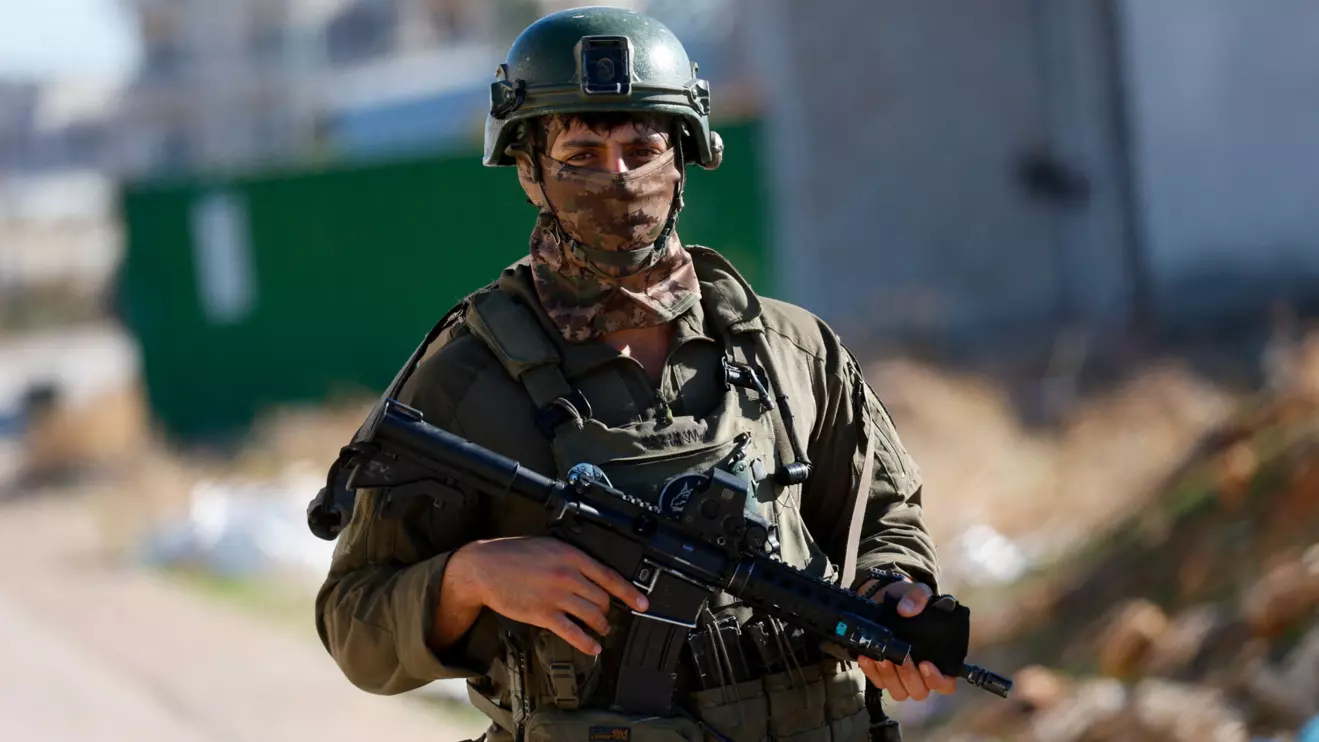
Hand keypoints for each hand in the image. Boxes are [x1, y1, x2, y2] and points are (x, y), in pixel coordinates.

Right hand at [450, 536, 649, 655]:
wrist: (484, 567)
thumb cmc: (514, 554)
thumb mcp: (548, 545)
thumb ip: (571, 557)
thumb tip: (592, 569)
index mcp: (571, 555)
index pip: (609, 576)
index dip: (629, 592)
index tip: (642, 602)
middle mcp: (567, 575)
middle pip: (602, 598)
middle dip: (609, 610)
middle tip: (610, 616)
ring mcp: (556, 596)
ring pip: (591, 615)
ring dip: (600, 626)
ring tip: (602, 629)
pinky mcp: (543, 614)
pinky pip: (572, 632)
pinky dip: (586, 642)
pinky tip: (592, 647)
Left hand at [855, 580, 957, 701]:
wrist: (883, 601)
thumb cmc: (908, 602)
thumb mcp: (916, 592)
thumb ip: (917, 596)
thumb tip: (907, 610)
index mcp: (940, 659)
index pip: (946, 684)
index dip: (937, 679)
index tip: (925, 663)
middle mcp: (922, 673)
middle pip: (919, 691)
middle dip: (908, 676)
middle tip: (899, 658)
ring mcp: (901, 676)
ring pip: (898, 691)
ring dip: (889, 677)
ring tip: (881, 657)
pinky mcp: (882, 674)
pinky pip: (878, 682)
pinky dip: (871, 671)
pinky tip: (866, 656)